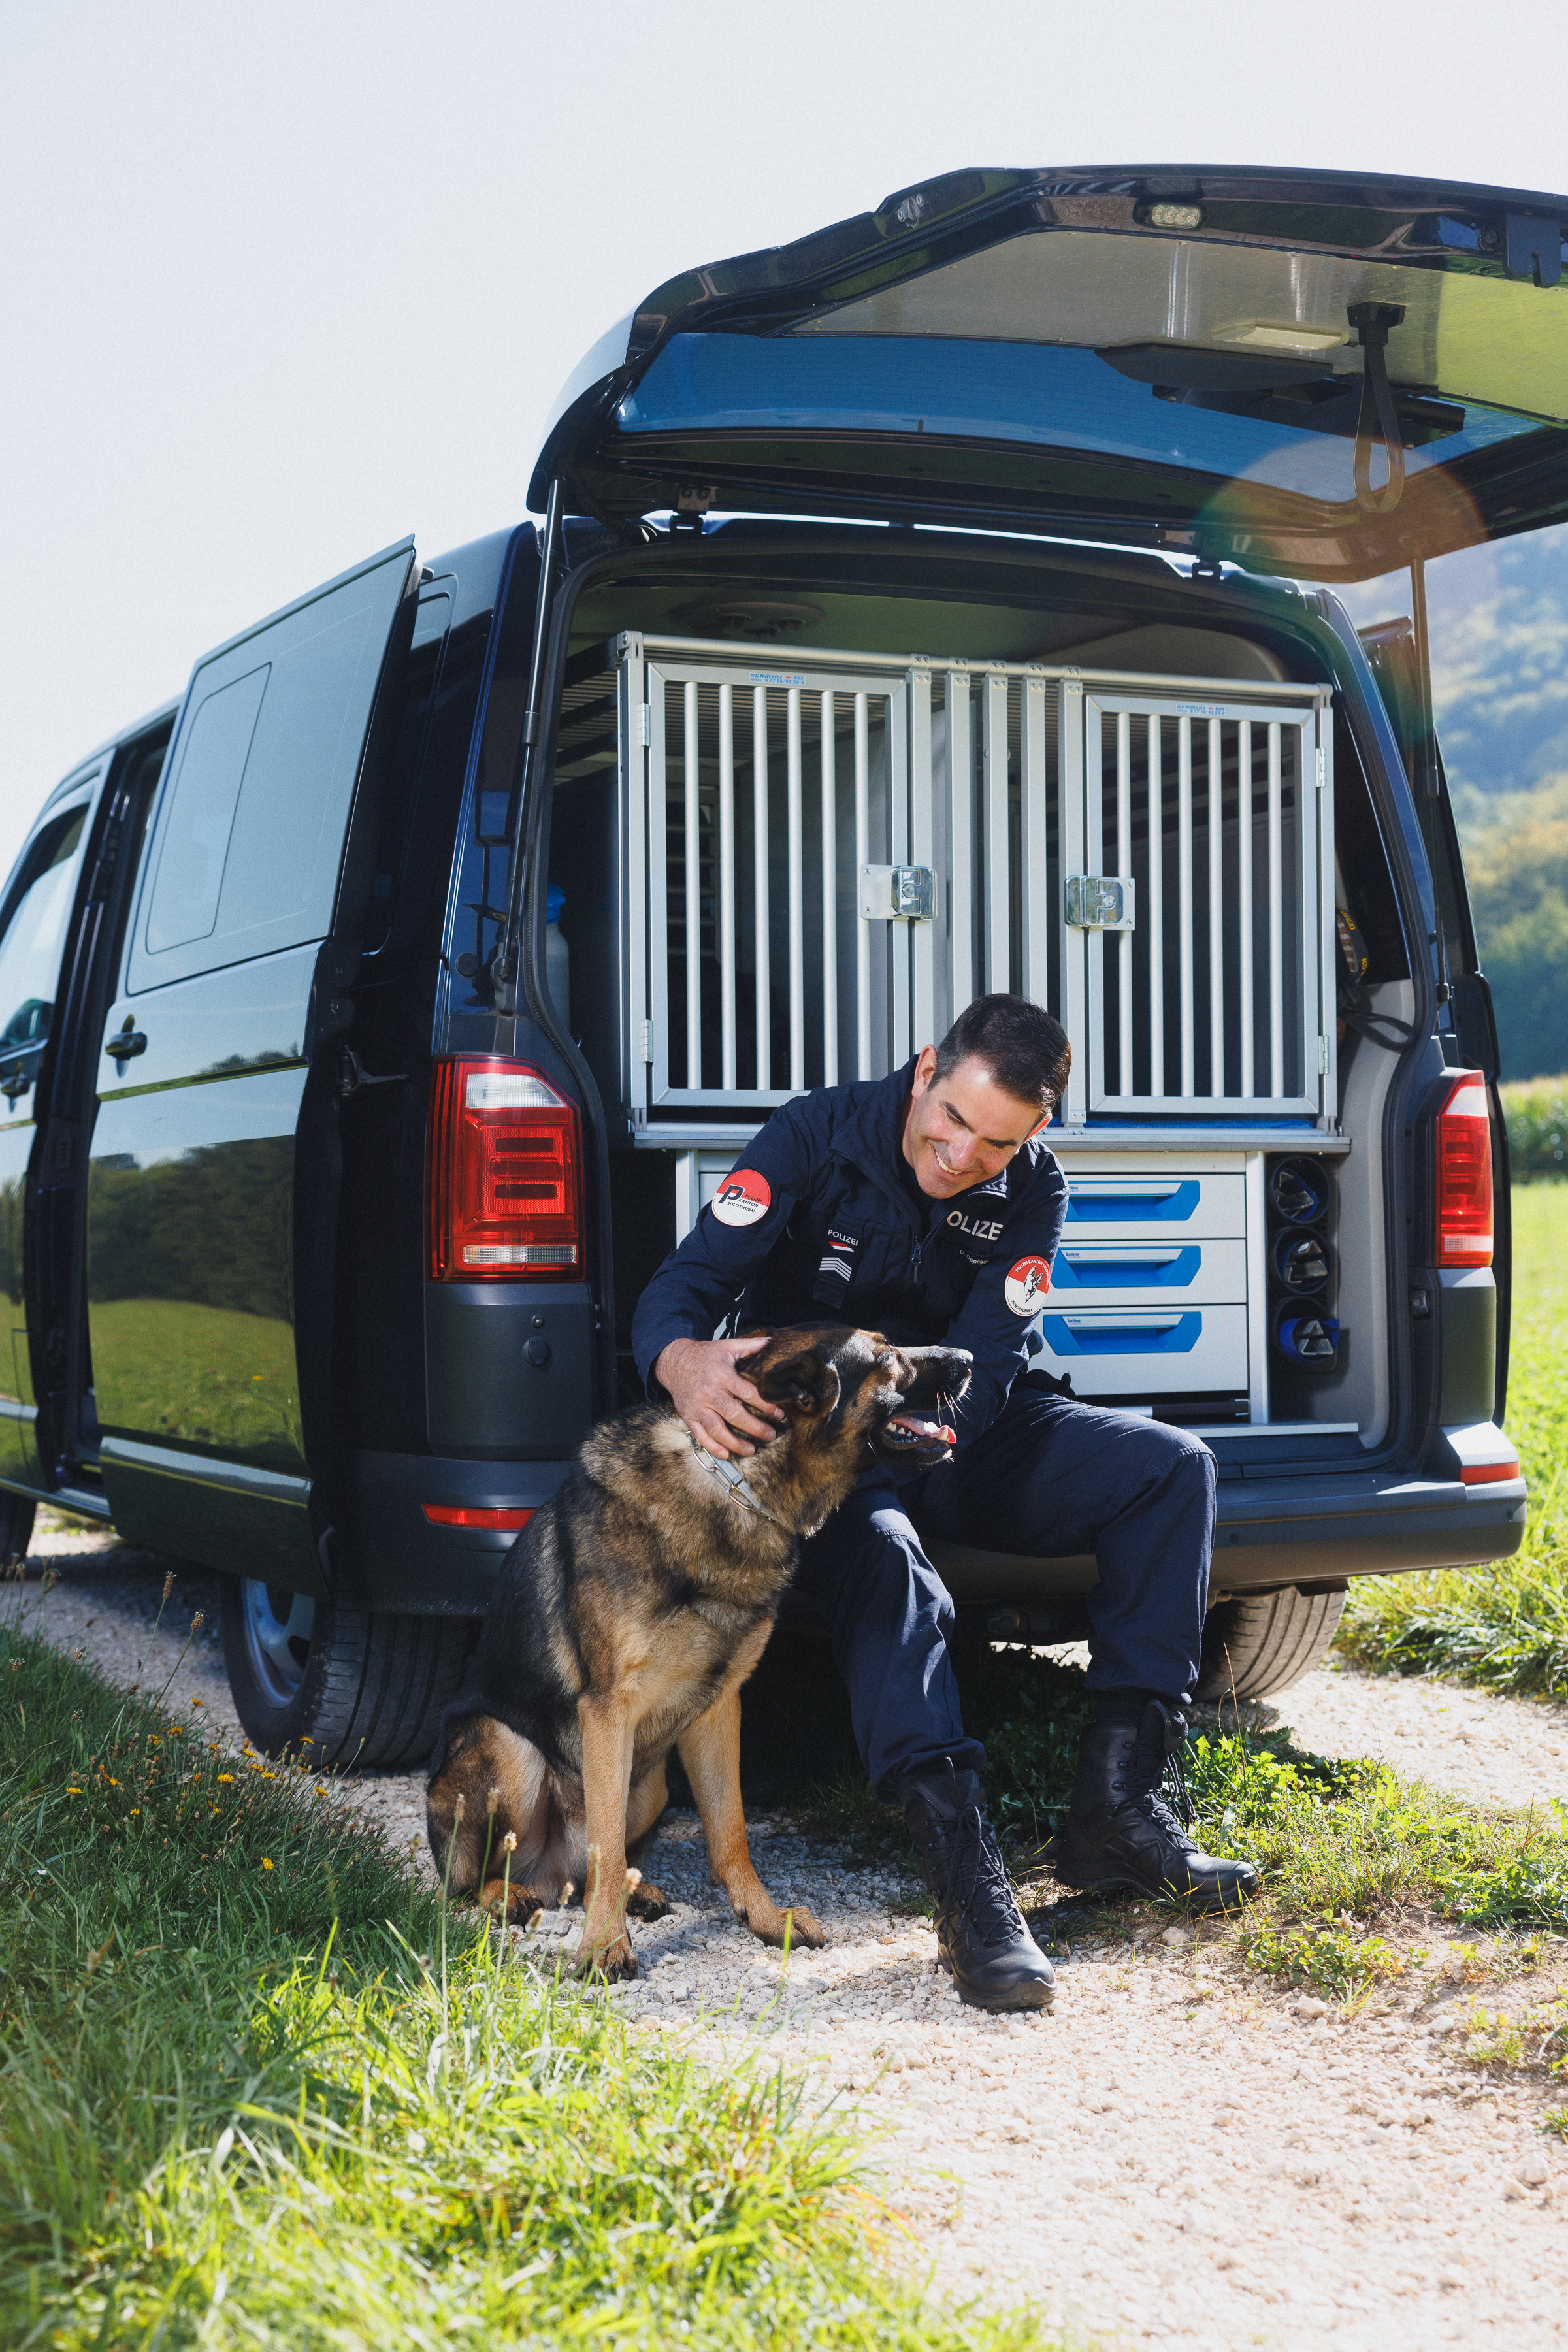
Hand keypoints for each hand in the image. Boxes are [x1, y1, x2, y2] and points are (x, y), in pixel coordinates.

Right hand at [654, 1334, 783, 1458]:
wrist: (673, 1362)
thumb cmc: (704, 1355)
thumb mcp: (727, 1346)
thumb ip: (750, 1345)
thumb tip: (771, 1342)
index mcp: (722, 1375)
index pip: (747, 1393)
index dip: (765, 1405)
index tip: (778, 1413)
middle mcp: (709, 1393)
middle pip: (734, 1415)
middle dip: (755, 1428)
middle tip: (771, 1435)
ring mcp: (697, 1407)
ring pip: (716, 1429)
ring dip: (735, 1443)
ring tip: (751, 1450)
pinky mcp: (688, 1416)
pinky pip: (700, 1435)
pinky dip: (712, 1447)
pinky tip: (725, 1454)